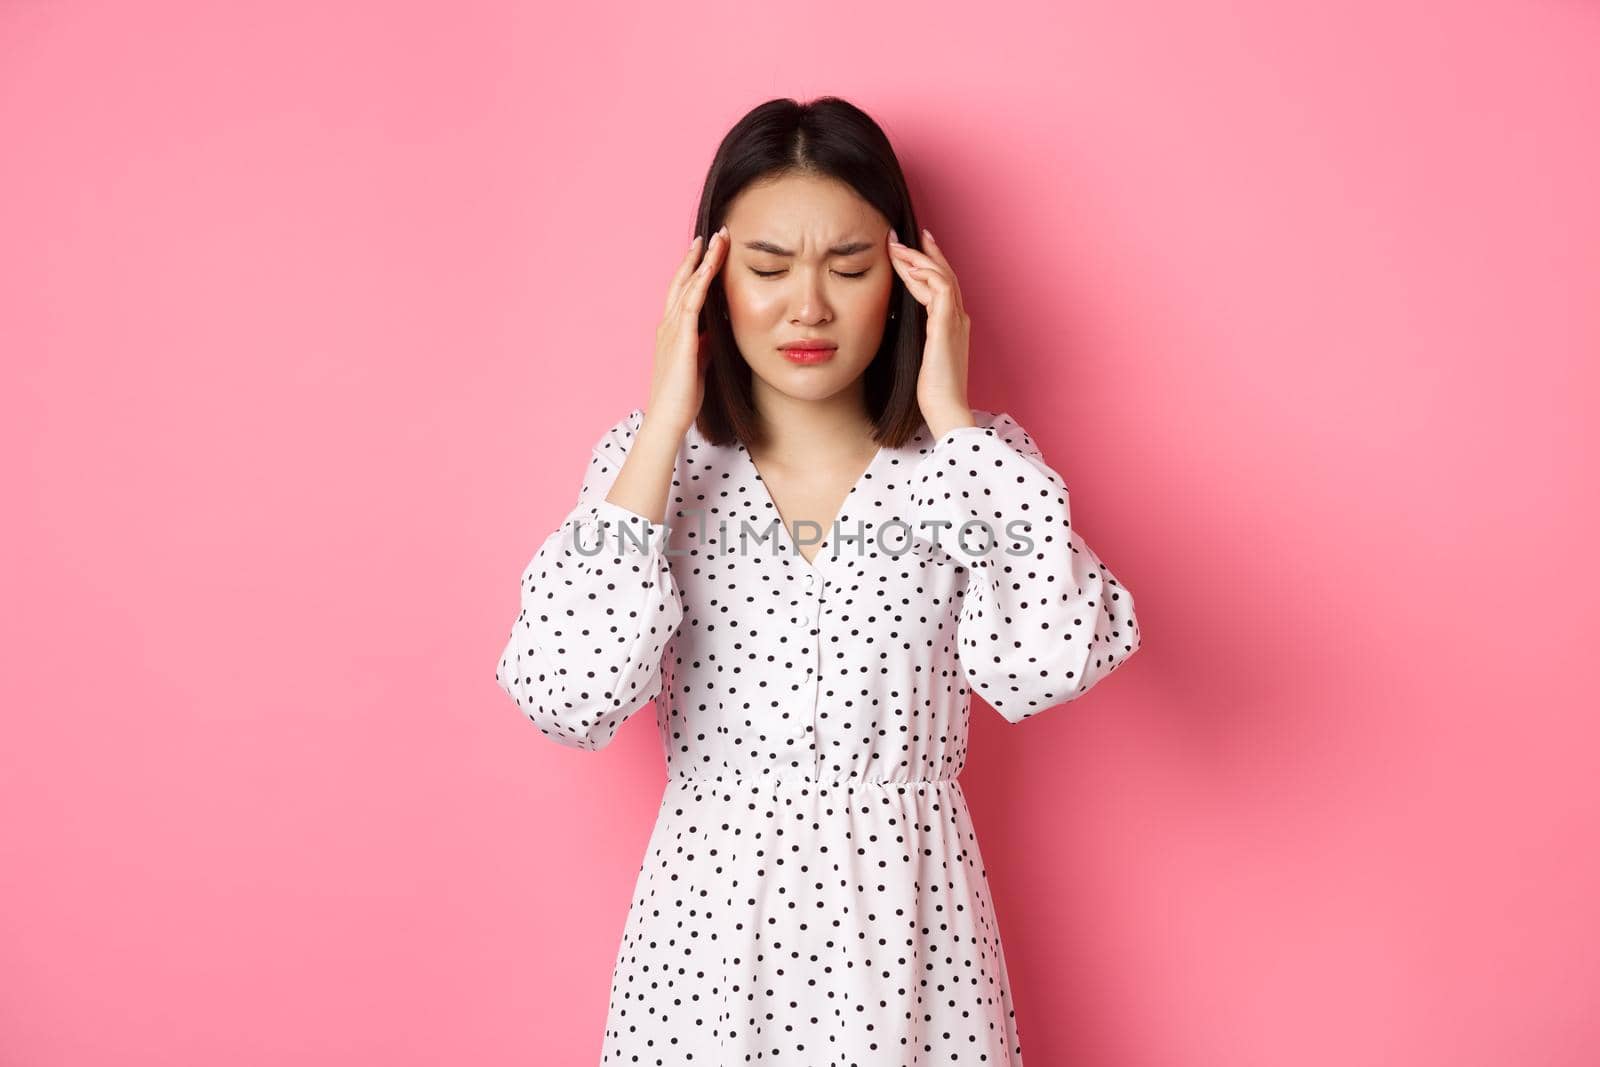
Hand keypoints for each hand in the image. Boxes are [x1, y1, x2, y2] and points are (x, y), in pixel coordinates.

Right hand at [647, 225, 728, 436]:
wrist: (668, 418)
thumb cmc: (682, 397)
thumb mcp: (699, 363)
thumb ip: (706, 345)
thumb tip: (718, 332)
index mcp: (672, 330)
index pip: (684, 292)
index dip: (696, 269)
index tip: (709, 250)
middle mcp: (668, 325)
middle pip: (683, 281)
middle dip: (698, 256)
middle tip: (713, 233)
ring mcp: (672, 330)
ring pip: (688, 286)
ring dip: (702, 261)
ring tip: (716, 240)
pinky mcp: (681, 340)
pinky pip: (691, 304)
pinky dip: (700, 283)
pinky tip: (710, 267)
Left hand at [887, 226, 974, 437]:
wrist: (945, 409)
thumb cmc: (931, 391)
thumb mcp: (920, 357)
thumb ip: (916, 339)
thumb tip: (896, 325)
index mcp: (953, 325)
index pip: (943, 285)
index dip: (928, 263)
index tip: (911, 248)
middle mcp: (958, 318)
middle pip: (944, 274)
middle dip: (922, 252)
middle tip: (899, 237)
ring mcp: (955, 321)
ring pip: (941, 276)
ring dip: (917, 259)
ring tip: (895, 247)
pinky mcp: (947, 326)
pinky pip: (940, 289)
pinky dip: (925, 274)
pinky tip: (907, 267)